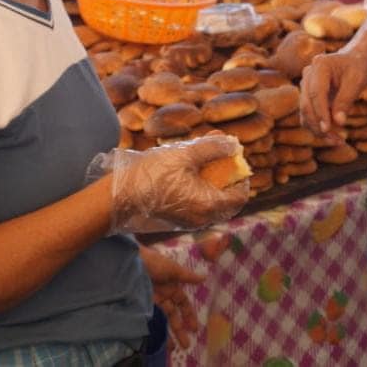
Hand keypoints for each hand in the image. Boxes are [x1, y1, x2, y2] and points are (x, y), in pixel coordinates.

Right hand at [103, 135, 249, 232]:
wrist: (123, 194)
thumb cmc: (154, 174)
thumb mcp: (185, 155)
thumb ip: (212, 148)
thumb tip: (233, 145)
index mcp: (209, 205)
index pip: (240, 195)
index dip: (242, 176)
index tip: (234, 158)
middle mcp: (203, 218)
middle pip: (228, 200)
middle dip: (227, 177)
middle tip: (220, 158)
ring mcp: (190, 221)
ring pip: (212, 202)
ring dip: (213, 181)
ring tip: (202, 160)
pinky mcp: (178, 218)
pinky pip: (198, 205)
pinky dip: (200, 189)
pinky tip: (189, 171)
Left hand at [139, 245, 202, 348]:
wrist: (128, 261)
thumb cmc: (152, 262)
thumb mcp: (171, 268)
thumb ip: (186, 276)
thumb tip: (204, 277)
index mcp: (171, 286)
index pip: (182, 304)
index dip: (189, 316)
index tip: (195, 329)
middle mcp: (162, 295)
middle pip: (173, 315)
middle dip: (180, 329)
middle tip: (186, 345)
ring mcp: (151, 300)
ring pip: (162, 319)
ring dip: (168, 333)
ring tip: (172, 348)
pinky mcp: (141, 305)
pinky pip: (150, 320)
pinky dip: (154, 329)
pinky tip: (158, 339)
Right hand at [300, 47, 366, 142]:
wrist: (352, 60)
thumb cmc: (356, 68)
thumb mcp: (357, 81)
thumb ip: (346, 100)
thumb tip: (338, 122)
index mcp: (320, 65)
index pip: (316, 93)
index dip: (321, 113)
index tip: (328, 129)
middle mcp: (308, 74)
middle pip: (306, 104)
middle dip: (318, 124)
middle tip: (335, 140)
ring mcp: (305, 85)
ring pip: (305, 112)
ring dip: (317, 128)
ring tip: (337, 141)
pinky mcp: (307, 95)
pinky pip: (308, 114)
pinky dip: (317, 126)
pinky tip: (332, 135)